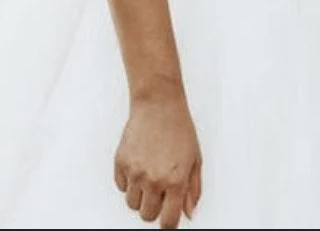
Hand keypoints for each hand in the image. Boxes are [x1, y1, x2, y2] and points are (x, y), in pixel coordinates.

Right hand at [114, 89, 201, 228]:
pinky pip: (121, 187)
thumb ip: (193, 189)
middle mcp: (153, 180)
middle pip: (147, 216)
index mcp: (175, 180)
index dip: (169, 223)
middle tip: (161, 189)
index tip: (169, 221)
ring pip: (132, 204)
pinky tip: (140, 163)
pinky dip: (129, 181)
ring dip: (141, 195)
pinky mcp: (120, 164)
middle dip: (155, 207)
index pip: (168, 221)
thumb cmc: (179, 127)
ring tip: (151, 172)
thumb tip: (188, 213)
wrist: (159, 104)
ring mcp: (135, 173)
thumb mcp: (196, 158)